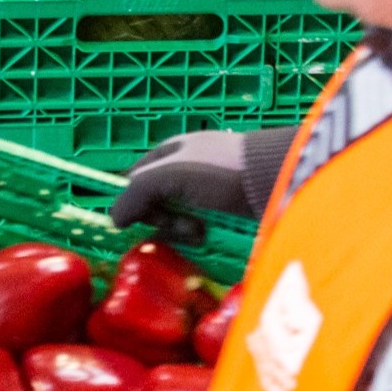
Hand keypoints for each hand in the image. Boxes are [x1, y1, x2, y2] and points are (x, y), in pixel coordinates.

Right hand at [110, 129, 249, 228]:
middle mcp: (186, 168)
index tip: (142, 220)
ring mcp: (209, 190)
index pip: (134, 180)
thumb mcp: (170, 175)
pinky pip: (202, 226)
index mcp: (169, 152)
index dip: (134, 202)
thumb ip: (135, 193)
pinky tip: (211, 238)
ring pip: (179, 218)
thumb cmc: (220, 169)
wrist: (277, 178)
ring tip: (201, 234)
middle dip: (163, 221)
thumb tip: (114, 218)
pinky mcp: (229, 209)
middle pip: (157, 203)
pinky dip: (202, 236)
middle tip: (182, 227)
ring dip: (182, 231)